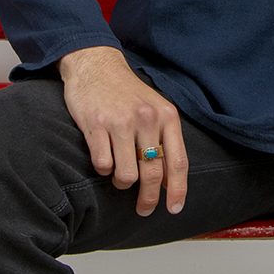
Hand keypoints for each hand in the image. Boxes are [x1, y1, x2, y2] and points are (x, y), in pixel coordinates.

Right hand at [58, 45, 187, 216]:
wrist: (96, 64)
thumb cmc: (126, 92)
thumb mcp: (154, 108)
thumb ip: (164, 139)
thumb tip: (169, 181)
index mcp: (166, 115)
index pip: (178, 161)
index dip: (178, 189)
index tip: (174, 208)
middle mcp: (146, 118)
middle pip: (153, 173)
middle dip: (148, 198)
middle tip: (143, 210)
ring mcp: (121, 122)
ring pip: (127, 175)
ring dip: (122, 182)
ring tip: (118, 173)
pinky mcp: (96, 125)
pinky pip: (103, 165)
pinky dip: (102, 169)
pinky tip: (103, 157)